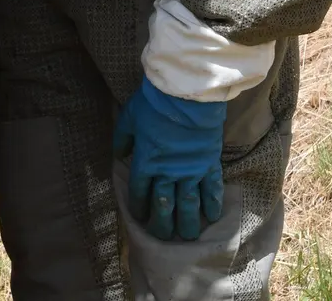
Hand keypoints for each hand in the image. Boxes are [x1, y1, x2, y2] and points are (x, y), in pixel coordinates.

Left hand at [113, 77, 225, 240]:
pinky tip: (211, 217)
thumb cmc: (154, 104)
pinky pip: (211, 190)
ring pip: (189, 205)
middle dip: (162, 225)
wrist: (187, 95)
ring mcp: (191, 171)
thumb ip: (123, 139)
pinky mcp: (210, 165)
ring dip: (187, 222)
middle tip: (163, 236)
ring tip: (187, 236)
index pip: (140, 193)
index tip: (140, 218)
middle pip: (164, 206)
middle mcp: (168, 173)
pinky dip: (212, 205)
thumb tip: (120, 154)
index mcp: (146, 163)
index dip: (139, 208)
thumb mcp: (128, 118)